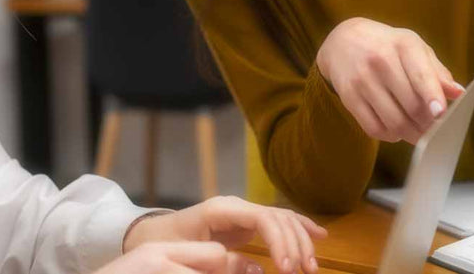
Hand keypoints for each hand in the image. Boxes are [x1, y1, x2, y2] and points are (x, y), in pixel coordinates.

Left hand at [124, 196, 327, 273]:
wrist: (153, 233)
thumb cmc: (167, 243)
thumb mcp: (189, 254)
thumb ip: (220, 262)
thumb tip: (256, 269)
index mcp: (221, 210)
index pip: (263, 218)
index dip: (280, 241)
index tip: (287, 268)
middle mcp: (236, 206)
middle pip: (278, 218)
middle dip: (295, 244)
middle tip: (303, 272)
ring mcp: (243, 212)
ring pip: (283, 219)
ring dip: (301, 241)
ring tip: (311, 266)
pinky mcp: (247, 222)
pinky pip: (278, 222)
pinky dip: (299, 228)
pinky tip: (320, 236)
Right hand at [315, 18, 464, 143]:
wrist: (343, 41)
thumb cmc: (388, 46)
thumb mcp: (414, 48)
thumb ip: (437, 72)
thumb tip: (459, 93)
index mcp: (403, 44)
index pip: (420, 74)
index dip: (432, 96)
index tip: (441, 114)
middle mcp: (380, 60)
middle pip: (410, 104)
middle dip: (427, 124)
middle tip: (436, 131)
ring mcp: (362, 79)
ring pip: (393, 121)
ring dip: (411, 134)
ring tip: (419, 134)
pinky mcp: (348, 96)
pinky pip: (373, 127)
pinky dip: (390, 136)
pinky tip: (396, 130)